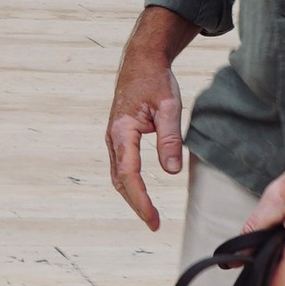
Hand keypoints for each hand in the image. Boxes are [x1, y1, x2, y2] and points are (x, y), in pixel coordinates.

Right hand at [107, 6, 196, 231]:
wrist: (141, 61)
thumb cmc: (155, 80)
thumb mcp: (169, 107)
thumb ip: (169, 139)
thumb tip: (171, 172)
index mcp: (122, 131)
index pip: (129, 175)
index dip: (141, 200)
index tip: (153, 220)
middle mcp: (113, 138)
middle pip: (120, 180)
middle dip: (136, 204)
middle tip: (154, 224)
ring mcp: (113, 138)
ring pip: (118, 175)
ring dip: (132, 196)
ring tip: (150, 214)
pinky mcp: (119, 138)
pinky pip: (121, 166)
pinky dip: (130, 183)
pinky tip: (142, 193)